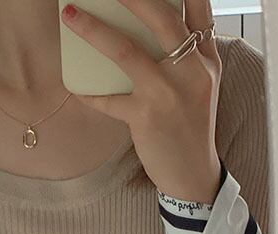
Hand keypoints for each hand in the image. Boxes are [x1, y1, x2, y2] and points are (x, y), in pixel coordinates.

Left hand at [61, 0, 222, 203]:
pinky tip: (75, 87)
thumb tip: (145, 33)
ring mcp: (167, 93)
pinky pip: (108, 100)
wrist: (193, 173)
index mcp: (206, 58)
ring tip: (72, 15)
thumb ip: (185, 57)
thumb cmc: (190, 128)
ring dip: (94, 31)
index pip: (198, 9)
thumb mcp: (199, 86)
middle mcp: (190, 70)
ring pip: (126, 52)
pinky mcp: (145, 117)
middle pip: (160, 19)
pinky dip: (89, 93)